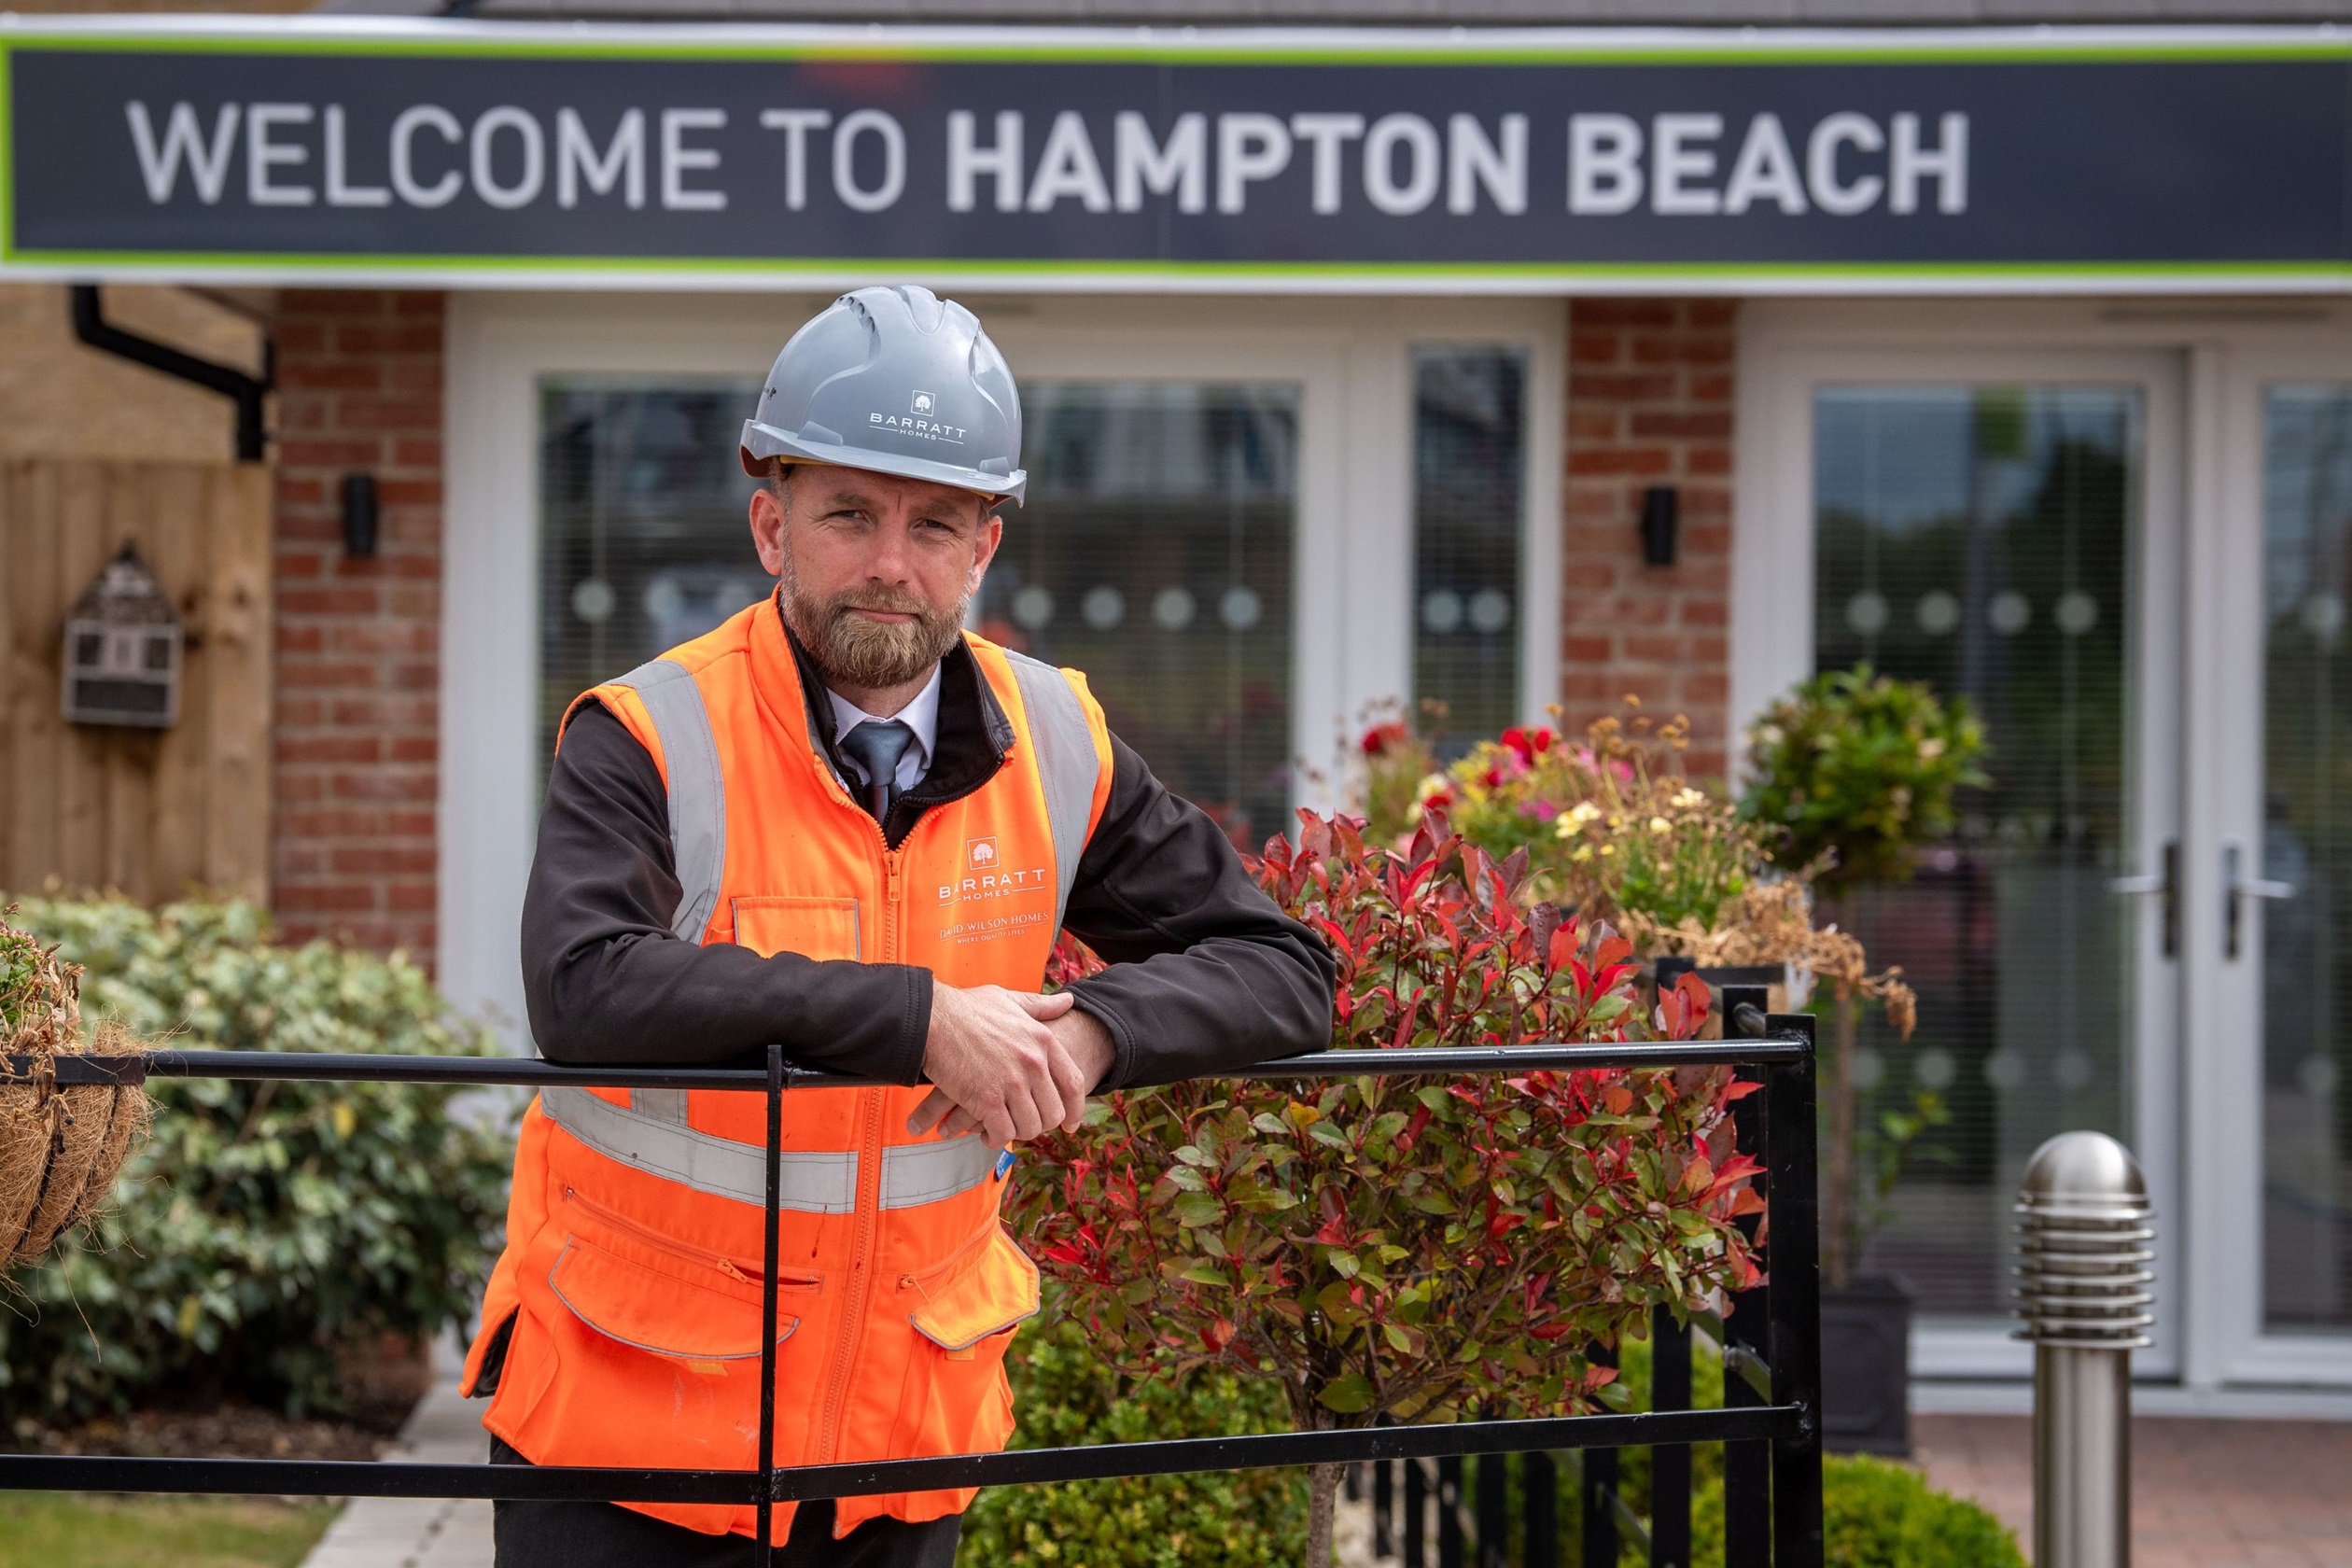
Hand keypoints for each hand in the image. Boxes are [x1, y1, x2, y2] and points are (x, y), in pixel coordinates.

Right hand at [929, 1005, 1114, 1140]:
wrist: (932, 1018)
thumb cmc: (967, 1009)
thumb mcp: (1010, 1001)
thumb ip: (1041, 1006)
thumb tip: (1068, 1002)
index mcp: (1043, 1041)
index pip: (1074, 1084)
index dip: (1075, 1109)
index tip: (1070, 1124)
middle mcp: (1033, 1063)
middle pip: (1053, 1113)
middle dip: (1039, 1125)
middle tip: (1022, 1125)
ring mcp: (1012, 1083)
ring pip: (1030, 1127)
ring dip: (1016, 1133)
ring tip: (1002, 1128)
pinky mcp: (987, 1100)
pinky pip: (1003, 1134)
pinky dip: (995, 1139)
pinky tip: (986, 1133)